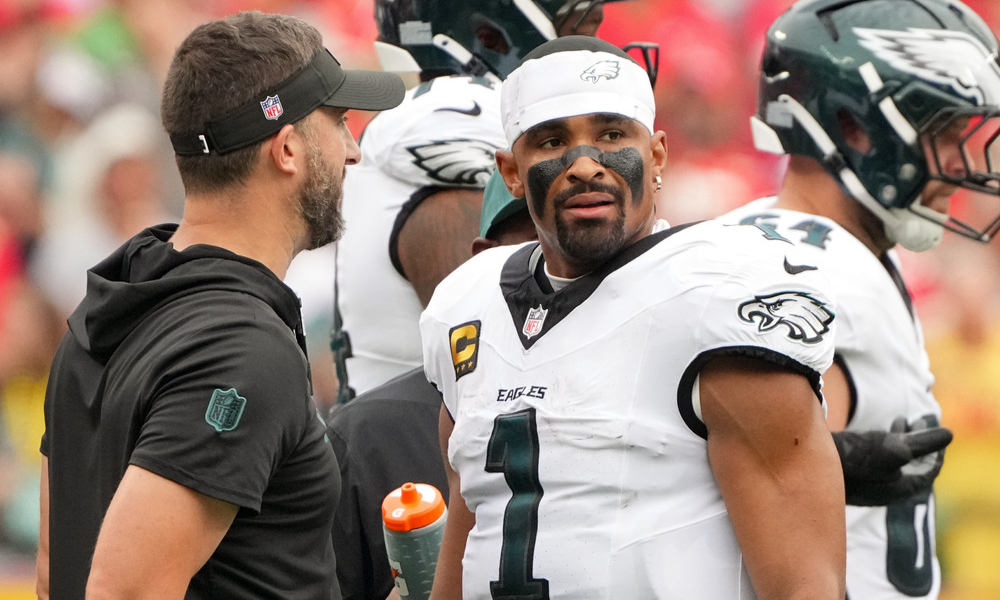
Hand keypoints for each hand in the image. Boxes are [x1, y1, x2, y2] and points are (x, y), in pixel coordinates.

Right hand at [832, 415, 951, 505]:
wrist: (807, 460)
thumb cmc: (853, 457)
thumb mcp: (892, 448)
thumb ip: (922, 443)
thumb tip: (949, 435)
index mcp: (898, 489)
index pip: (927, 472)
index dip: (936, 450)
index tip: (936, 430)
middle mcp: (883, 491)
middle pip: (910, 467)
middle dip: (918, 442)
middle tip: (918, 421)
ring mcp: (864, 485)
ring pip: (891, 462)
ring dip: (899, 441)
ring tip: (898, 420)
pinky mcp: (847, 475)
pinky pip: (873, 460)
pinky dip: (880, 444)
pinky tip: (872, 432)